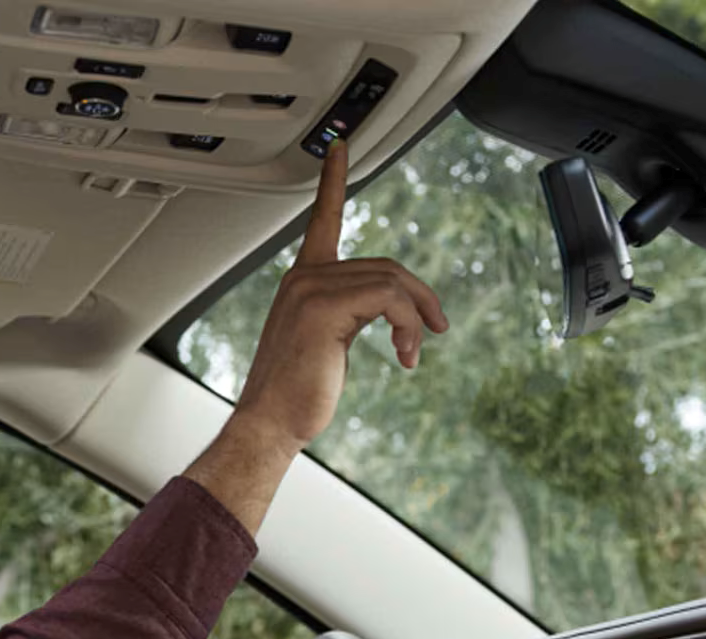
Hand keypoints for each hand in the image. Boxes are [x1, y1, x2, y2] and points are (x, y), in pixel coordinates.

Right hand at [232, 139, 449, 452]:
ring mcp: (310, 289)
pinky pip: (389, 300)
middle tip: (434, 329)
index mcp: (302, 280)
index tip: (340, 147)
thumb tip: (388, 312)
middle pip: (384, 264)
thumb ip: (347, 312)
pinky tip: (405, 356)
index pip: (323, 217)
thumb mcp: (327, 343)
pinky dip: (408, 326)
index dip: (333, 179)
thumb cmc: (295, 394)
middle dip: (419, 296)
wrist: (270, 423)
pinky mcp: (323, 308)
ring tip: (413, 351)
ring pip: (391, 281)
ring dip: (416, 317)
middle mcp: (304, 276)